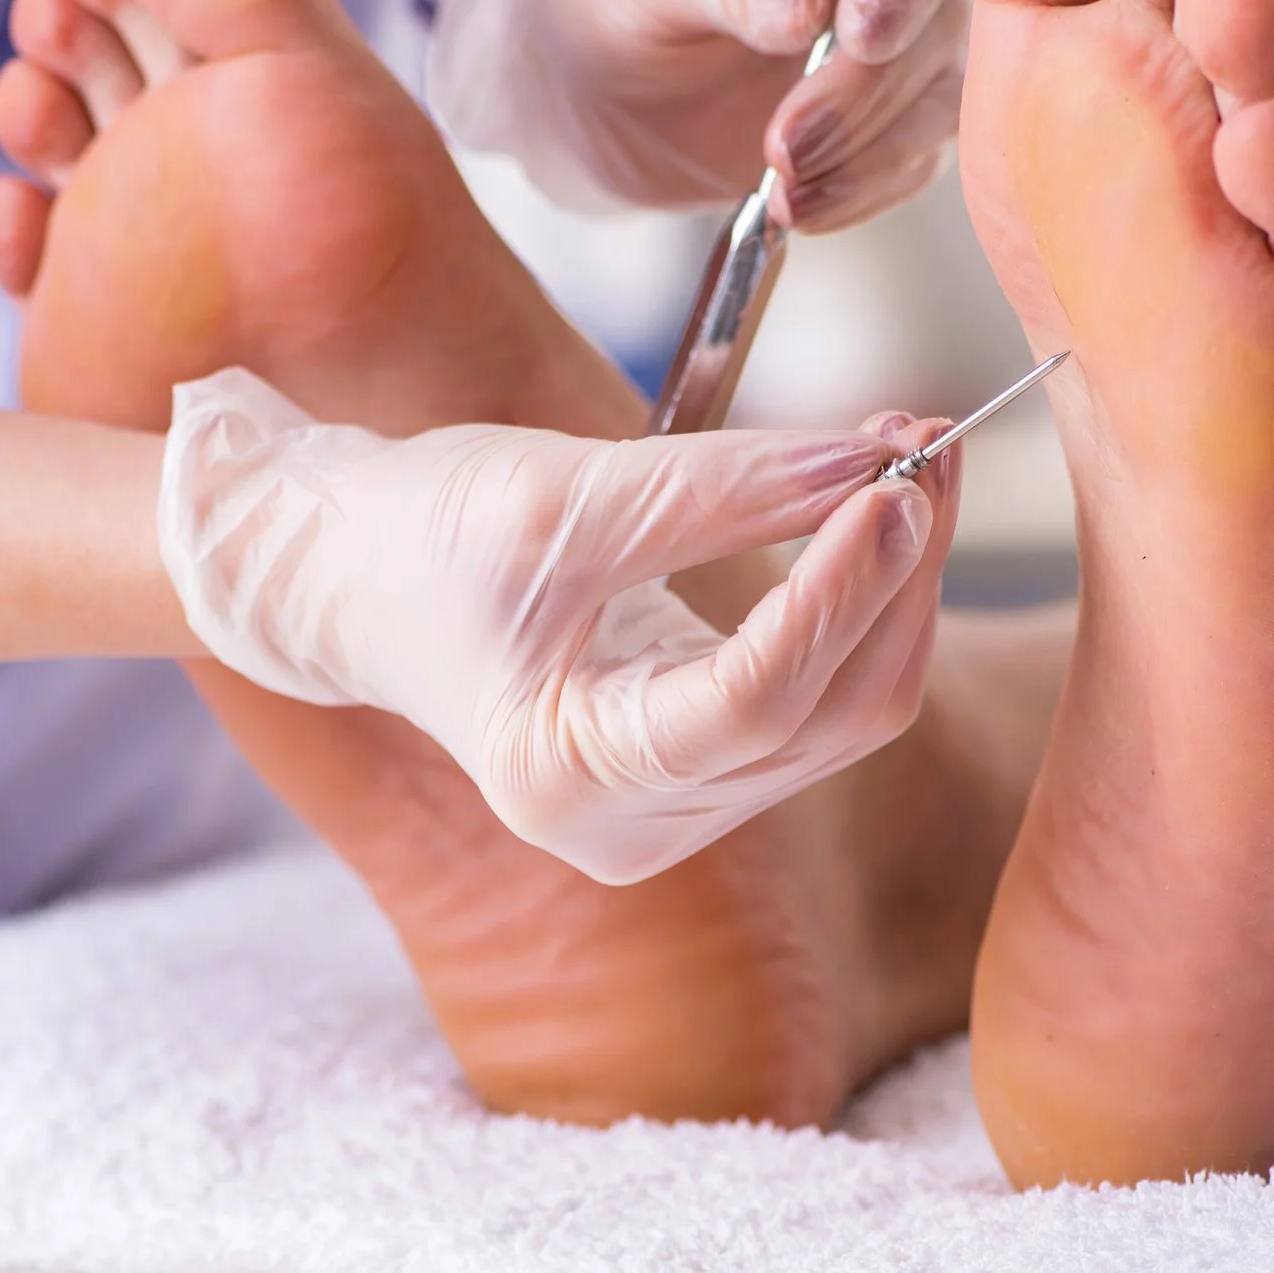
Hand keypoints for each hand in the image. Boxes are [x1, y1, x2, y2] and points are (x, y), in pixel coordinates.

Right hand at [158, 368, 957, 883]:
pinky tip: (869, 514)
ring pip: (841, 713)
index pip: (753, 703)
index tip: (897, 482)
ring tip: (907, 458)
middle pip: (825, 717)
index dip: (838, 592)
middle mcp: (632, 829)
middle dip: (891, 579)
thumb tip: (868, 461)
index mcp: (568, 782)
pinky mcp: (697, 771)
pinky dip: (854, 604)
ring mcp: (671, 811)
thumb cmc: (419, 536)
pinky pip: (818, 698)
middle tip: (927, 443)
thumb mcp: (559, 495)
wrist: (346, 575)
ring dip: (891, 586)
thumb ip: (719, 488)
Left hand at [427, 0, 968, 233]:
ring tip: (782, 186)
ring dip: (866, 152)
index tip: (858, 32)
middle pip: (939, 13)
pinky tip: (798, 207)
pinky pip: (908, 160)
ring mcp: (903, 38)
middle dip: (867, 87)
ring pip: (936, 97)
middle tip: (789, 137)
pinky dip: (858, 192)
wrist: (594, 73)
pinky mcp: (889, 119)